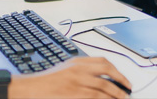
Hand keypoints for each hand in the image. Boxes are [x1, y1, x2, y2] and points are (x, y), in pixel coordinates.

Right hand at [9, 57, 131, 98]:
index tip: (123, 78)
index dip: (116, 70)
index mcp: (77, 62)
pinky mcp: (76, 94)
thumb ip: (79, 72)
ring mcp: (78, 83)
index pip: (103, 62)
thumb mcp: (63, 71)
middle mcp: (79, 70)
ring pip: (105, 88)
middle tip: (128, 90)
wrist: (29, 89)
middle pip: (107, 73)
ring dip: (116, 95)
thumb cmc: (43, 83)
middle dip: (121, 82)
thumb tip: (96, 79)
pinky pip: (96, 98)